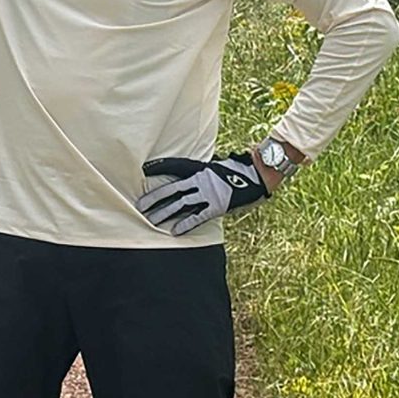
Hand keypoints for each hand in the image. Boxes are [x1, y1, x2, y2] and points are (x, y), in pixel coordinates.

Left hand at [135, 152, 268, 235]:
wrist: (258, 174)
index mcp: (198, 169)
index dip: (158, 168)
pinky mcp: (217, 206)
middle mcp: (200, 180)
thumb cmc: (236, 170)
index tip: (143, 172)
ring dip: (165, 213)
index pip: (173, 166)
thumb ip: (199, 172)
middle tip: (140, 207)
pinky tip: (174, 231)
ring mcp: (208, 193)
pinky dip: (186, 224)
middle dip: (154, 199)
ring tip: (151, 221)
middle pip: (172, 190)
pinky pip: (198, 217)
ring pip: (181, 204)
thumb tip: (188, 178)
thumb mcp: (214, 166)